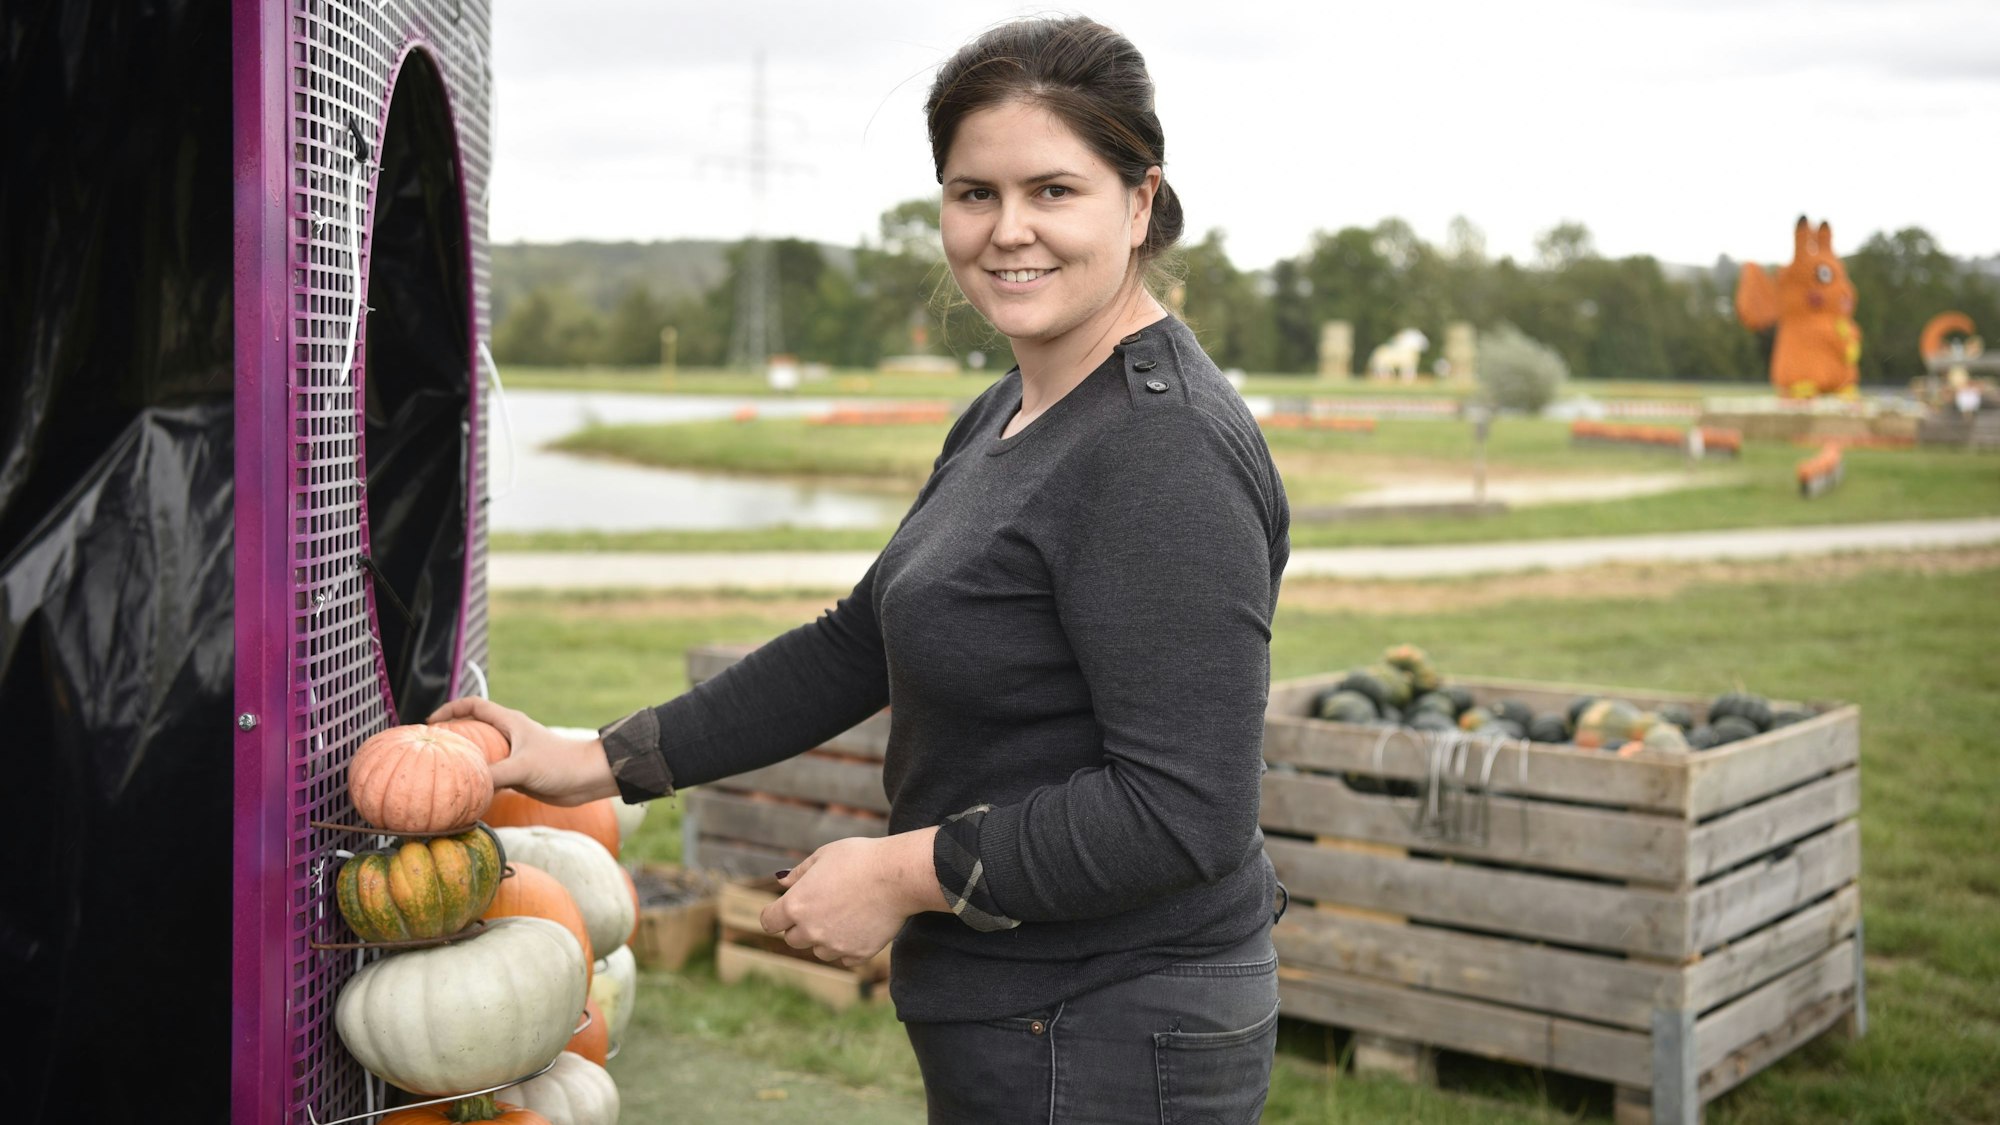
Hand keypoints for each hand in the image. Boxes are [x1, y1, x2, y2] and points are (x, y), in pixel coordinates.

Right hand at [426, 697, 619, 805]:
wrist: (589, 779)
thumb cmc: (561, 764)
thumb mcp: (523, 767)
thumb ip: (494, 775)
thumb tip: (465, 787)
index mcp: (510, 723)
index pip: (475, 706)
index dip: (451, 709)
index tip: (431, 722)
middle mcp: (510, 736)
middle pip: (474, 731)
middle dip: (452, 738)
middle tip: (431, 752)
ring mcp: (514, 756)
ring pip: (481, 756)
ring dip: (465, 763)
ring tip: (442, 775)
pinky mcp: (519, 775)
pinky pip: (491, 776)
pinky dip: (478, 782)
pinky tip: (466, 794)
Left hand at [759, 828, 946, 967]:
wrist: (898, 875)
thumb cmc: (860, 858)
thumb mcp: (824, 855)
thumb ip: (800, 873)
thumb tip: (782, 884)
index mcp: (796, 905)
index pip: (769, 922)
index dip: (776, 914)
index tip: (785, 909)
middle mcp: (811, 930)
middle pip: (793, 939)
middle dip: (802, 925)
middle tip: (824, 906)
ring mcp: (835, 945)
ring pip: (819, 950)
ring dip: (825, 938)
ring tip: (846, 913)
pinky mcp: (858, 954)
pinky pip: (844, 958)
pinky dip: (848, 946)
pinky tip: (861, 925)